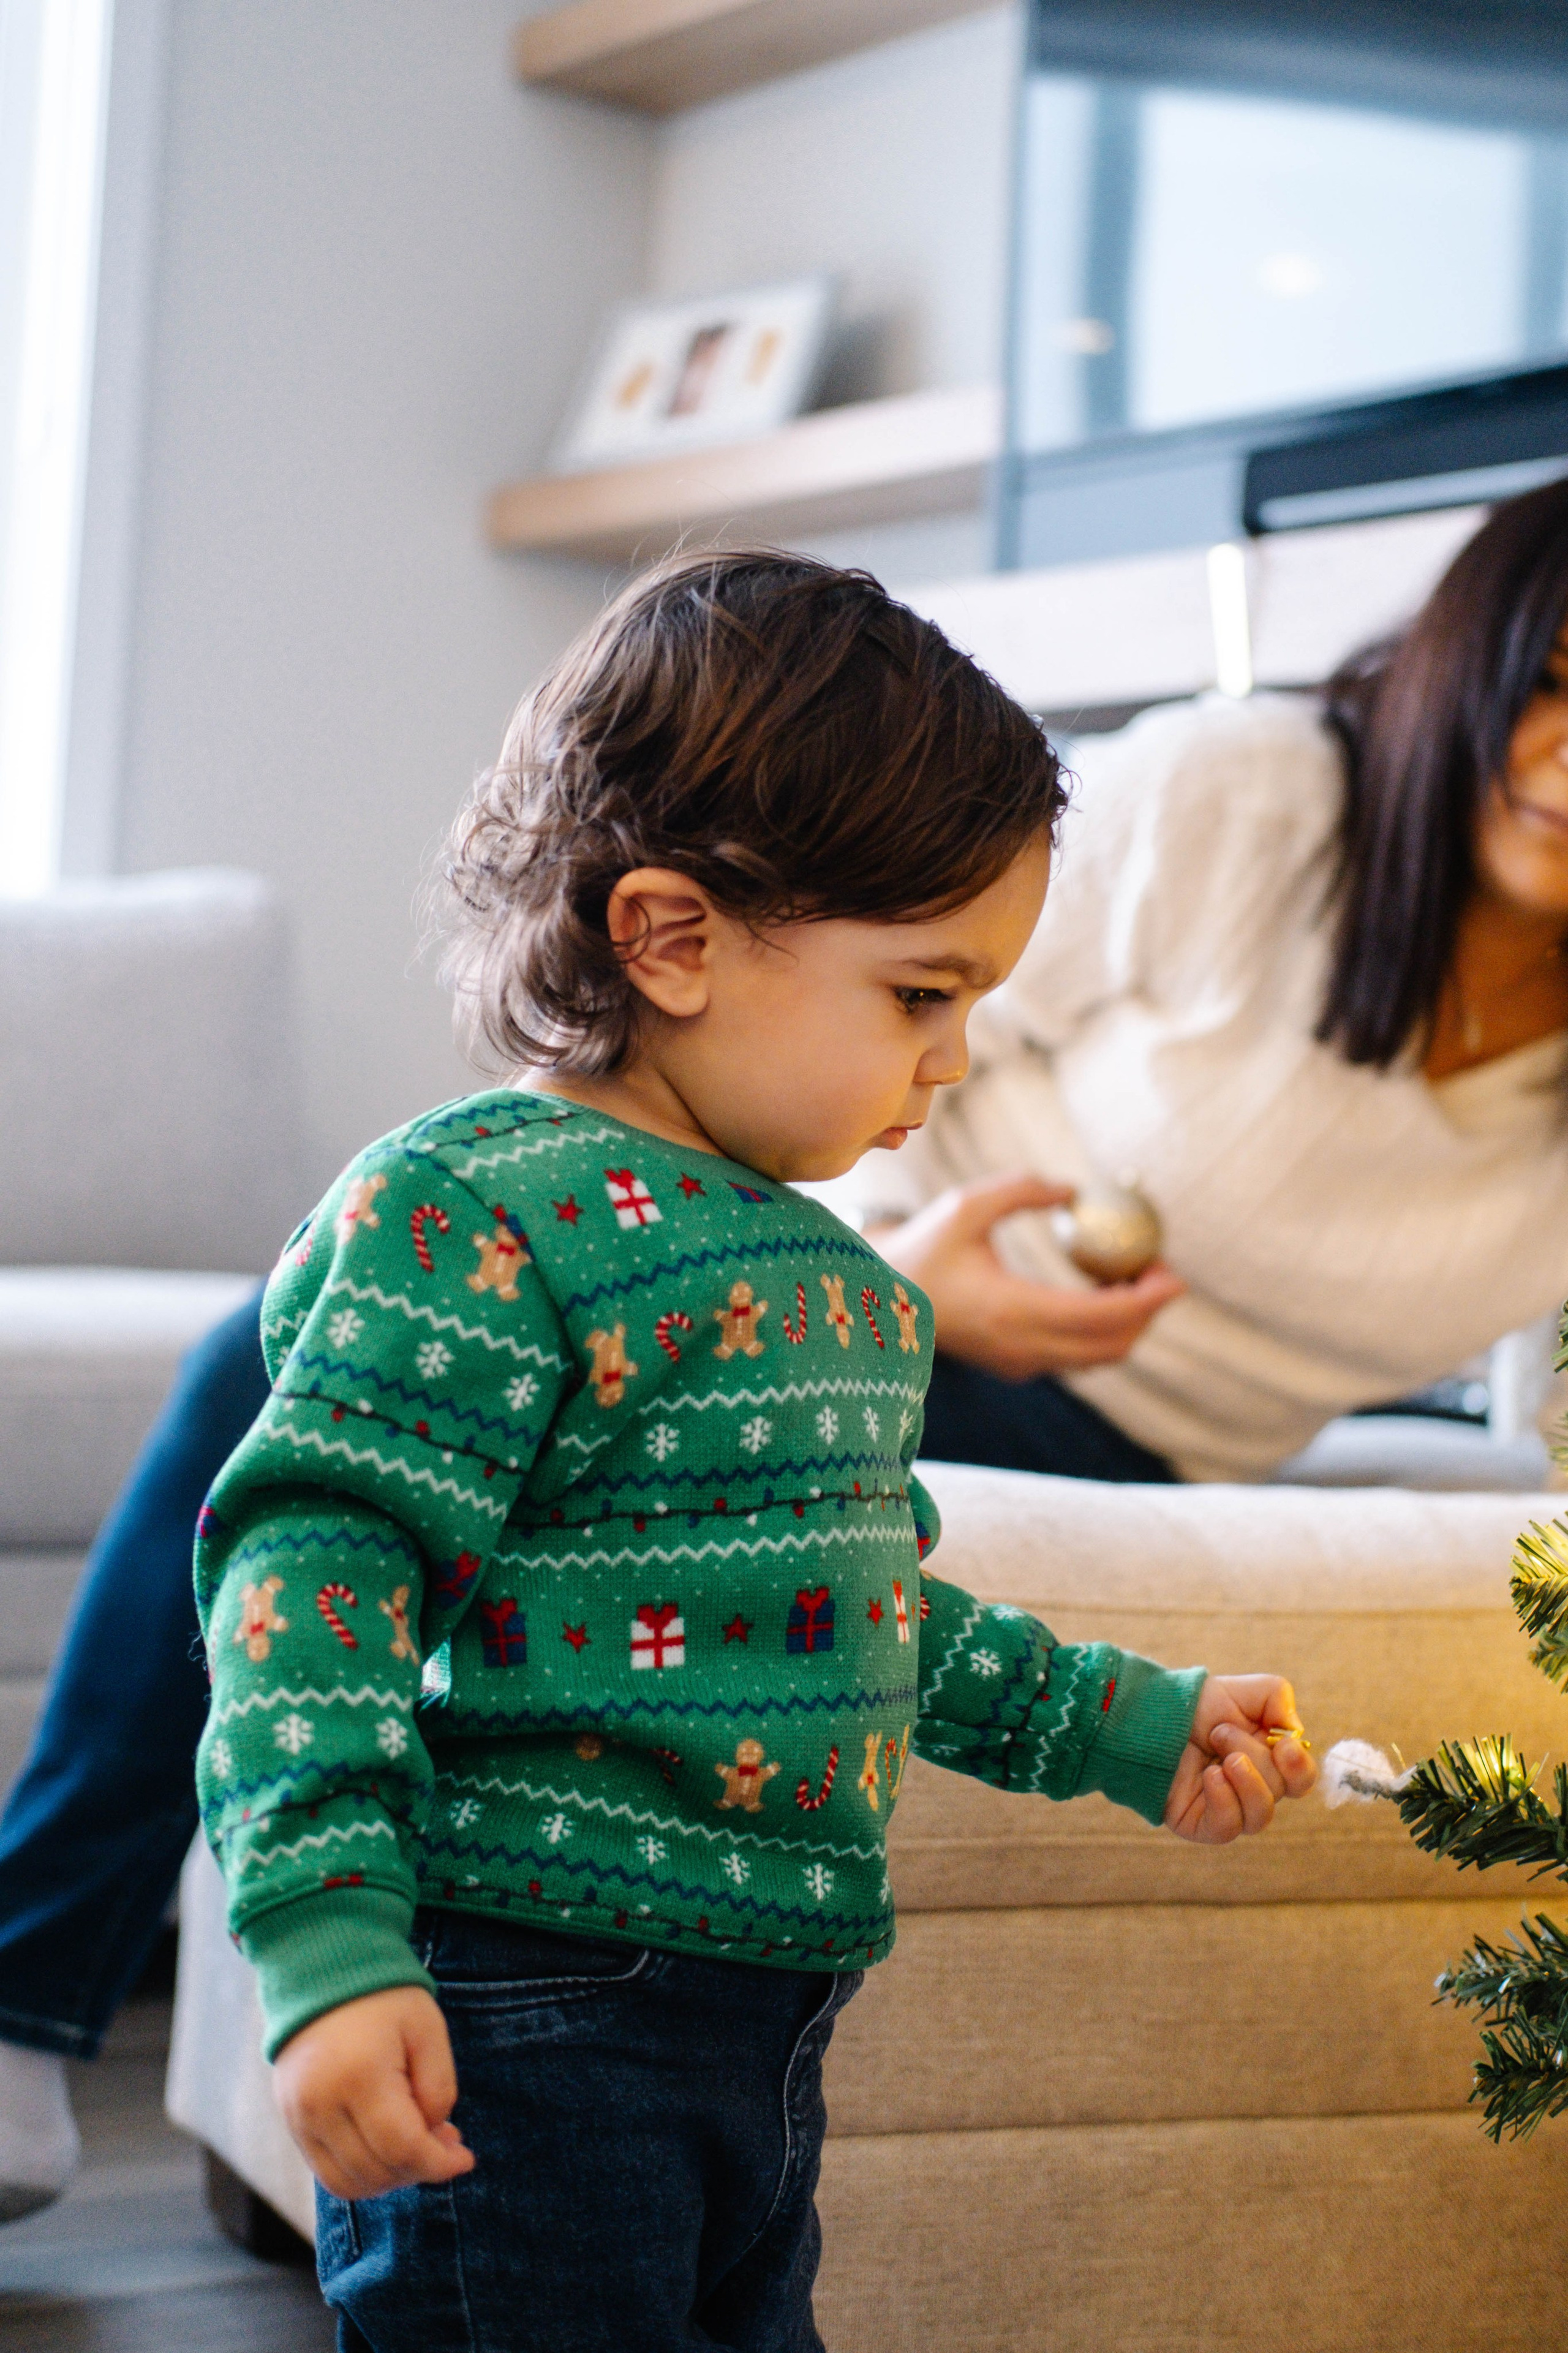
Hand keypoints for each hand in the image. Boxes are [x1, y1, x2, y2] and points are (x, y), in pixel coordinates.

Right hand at [273, 1985, 474, 2200]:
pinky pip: (326, 2171)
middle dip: (418, 2170)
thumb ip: (437, 2090)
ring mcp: (299, 2117)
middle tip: (445, 2143)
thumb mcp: (427, 2031)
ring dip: (390, 2178)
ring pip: (347, 2183)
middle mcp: (320, 2105)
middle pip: (376, 2171)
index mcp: (359, 2076)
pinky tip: (386, 2146)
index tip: (465, 2159)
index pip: (402, 2148)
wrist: (323, 1972)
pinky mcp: (291, 2122)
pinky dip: (361, 2172)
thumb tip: (434, 2140)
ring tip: (417, 2144)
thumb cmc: (384, 1998)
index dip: (439, 2164)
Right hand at [868, 1173, 1183, 1378]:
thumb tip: (1074, 1191)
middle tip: (1162, 1270)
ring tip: (1135, 1278)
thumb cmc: (922, 1248)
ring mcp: (1019, 1364)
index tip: (1174, 1274)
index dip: (1147, 1300)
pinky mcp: (1015, 1366)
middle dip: (1148, 1312)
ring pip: (1098, 1357)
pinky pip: (1077, 1357)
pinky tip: (1103, 1292)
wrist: (878, 1302)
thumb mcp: (967, 1205)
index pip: (1101, 1317)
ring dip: (1127, 1324)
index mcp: (1012, 1312)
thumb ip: (1023, 1191)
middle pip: (1112, 1345)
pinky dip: (1102, 1330)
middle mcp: (1021, 1349)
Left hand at [1163, 1675, 1316, 1844]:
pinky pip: (1228, 1827)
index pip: (1302, 1780)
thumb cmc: (1201, 1705)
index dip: (1298, 1767)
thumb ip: (1280, 1699)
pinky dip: (1223, 1799)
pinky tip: (1209, 1776)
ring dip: (1243, 1780)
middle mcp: (1254, 1789)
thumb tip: (1294, 1734)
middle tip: (1220, 1733)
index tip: (1282, 1744)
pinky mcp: (1204, 1825)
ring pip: (1259, 1816)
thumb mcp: (1246, 1689)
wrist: (1154, 1715)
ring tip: (1218, 1759)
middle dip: (1252, 1754)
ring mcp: (1230, 1810)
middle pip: (1279, 1790)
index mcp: (1271, 1761)